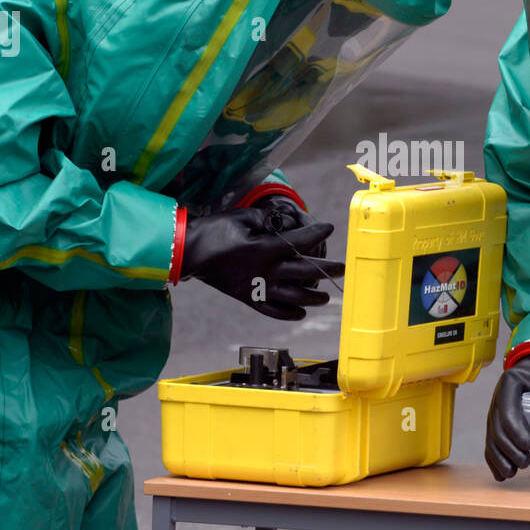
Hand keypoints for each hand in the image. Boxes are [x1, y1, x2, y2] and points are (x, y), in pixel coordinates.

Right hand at [180, 207, 343, 319]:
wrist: (187, 253)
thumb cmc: (214, 230)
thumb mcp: (242, 217)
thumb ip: (267, 219)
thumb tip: (284, 222)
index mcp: (265, 249)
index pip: (300, 242)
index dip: (317, 233)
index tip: (330, 227)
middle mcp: (266, 272)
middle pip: (305, 273)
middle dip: (327, 269)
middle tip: (342, 267)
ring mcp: (257, 289)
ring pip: (294, 297)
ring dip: (313, 297)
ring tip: (326, 297)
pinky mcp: (248, 299)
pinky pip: (274, 311)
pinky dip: (289, 313)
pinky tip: (301, 312)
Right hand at [485, 353, 529, 480]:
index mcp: (509, 386)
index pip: (507, 413)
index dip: (516, 431)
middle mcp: (496, 401)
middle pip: (497, 430)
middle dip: (510, 450)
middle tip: (526, 462)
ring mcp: (493, 414)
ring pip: (491, 440)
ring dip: (500, 460)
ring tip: (513, 473)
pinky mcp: (495, 426)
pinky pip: (490, 445)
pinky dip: (494, 461)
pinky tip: (501, 475)